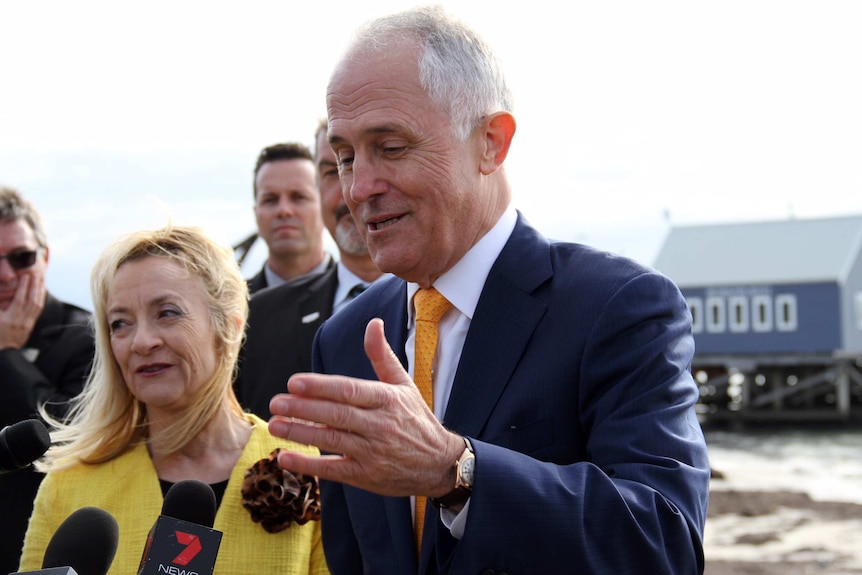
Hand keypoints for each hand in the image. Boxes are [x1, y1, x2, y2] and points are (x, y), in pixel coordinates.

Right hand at [0, 274, 45, 349]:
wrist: (2, 353)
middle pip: (32, 300)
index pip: (19, 300)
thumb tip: (1, 294)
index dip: (23, 287)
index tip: (26, 275)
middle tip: (37, 273)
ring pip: (37, 305)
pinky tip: (41, 293)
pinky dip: (40, 300)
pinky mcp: (30, 326)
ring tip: (41, 280)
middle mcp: (21, 321)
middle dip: (35, 286)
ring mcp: (27, 324)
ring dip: (40, 291)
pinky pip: (38, 311)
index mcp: (10, 319)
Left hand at [268, 317, 463, 497]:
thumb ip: (382, 355)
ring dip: (301, 433)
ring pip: (333, 440)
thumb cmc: (416, 420)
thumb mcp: (404, 385)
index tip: (294, 382)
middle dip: (304, 408)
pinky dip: (310, 465)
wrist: (440, 464)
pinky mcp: (368, 476)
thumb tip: (373, 323)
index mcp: (387, 399)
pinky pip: (335, 470)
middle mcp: (380, 425)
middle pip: (337, 415)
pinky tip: (286, 458)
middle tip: (276, 402)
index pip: (349, 390)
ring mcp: (374, 452)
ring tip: (274, 425)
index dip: (321, 387)